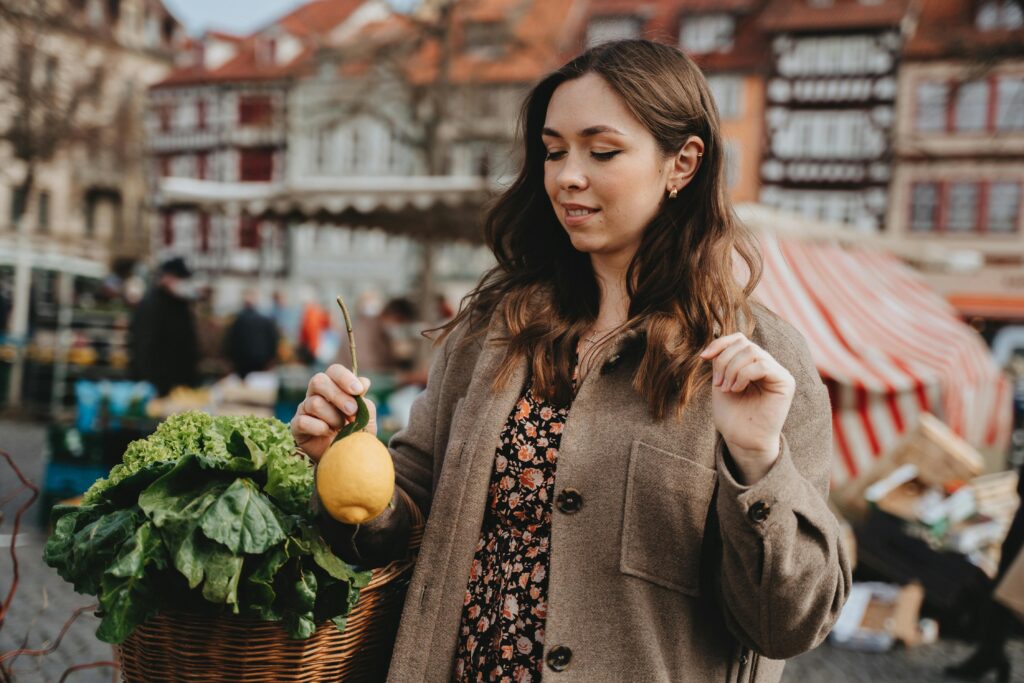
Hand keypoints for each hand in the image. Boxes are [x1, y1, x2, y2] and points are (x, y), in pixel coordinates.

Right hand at [290, 364, 376, 461]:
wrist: (345, 459)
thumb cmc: (355, 433)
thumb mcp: (366, 418)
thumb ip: (364, 401)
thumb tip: (364, 382)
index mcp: (333, 387)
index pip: (334, 371)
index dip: (345, 378)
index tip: (359, 390)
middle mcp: (316, 394)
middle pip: (318, 381)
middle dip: (338, 396)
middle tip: (352, 412)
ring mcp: (304, 409)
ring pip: (314, 403)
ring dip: (333, 417)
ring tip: (341, 428)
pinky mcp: (297, 426)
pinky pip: (304, 421)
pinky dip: (319, 428)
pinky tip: (327, 434)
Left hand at [700, 333, 794, 482]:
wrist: (742, 440)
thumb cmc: (732, 415)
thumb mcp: (721, 380)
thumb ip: (722, 360)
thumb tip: (715, 342)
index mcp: (753, 363)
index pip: (739, 339)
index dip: (720, 343)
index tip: (703, 357)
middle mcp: (768, 364)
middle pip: (744, 344)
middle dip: (724, 361)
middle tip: (718, 384)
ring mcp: (778, 372)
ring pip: (752, 352)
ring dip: (732, 369)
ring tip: (726, 388)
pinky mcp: (785, 382)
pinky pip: (763, 365)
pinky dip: (744, 375)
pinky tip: (736, 390)